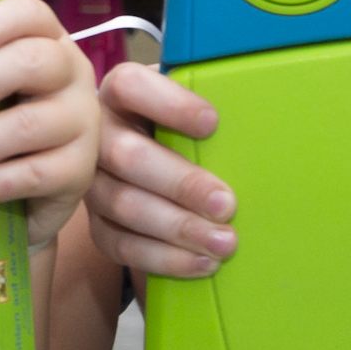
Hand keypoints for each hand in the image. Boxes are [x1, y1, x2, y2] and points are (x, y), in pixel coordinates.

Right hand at [86, 62, 237, 279]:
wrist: (152, 165)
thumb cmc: (183, 130)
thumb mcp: (191, 107)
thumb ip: (212, 104)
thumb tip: (259, 119)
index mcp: (120, 95)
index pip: (130, 86)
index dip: (169, 104)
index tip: (213, 123)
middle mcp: (96, 135)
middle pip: (127, 155)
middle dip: (181, 183)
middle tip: (227, 204)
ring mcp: (91, 181)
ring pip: (123, 205)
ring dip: (178, 228)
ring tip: (224, 242)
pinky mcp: (96, 223)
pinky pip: (121, 245)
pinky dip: (165, 258)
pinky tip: (202, 263)